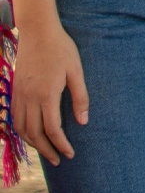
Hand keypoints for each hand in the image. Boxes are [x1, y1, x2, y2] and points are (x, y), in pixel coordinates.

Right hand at [12, 20, 85, 164]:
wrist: (38, 32)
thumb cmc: (62, 49)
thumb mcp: (77, 71)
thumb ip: (80, 97)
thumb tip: (83, 122)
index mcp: (46, 94)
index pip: (52, 129)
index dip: (61, 144)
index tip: (70, 154)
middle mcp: (29, 97)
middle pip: (33, 133)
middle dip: (46, 150)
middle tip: (58, 160)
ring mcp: (18, 94)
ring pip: (20, 127)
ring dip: (32, 143)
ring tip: (46, 152)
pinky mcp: (14, 90)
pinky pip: (14, 116)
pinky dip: (21, 130)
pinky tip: (30, 134)